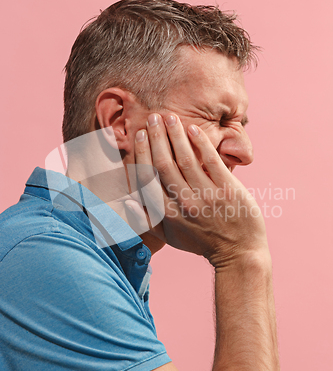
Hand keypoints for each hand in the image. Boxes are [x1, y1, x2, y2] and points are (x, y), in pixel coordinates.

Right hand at [134, 113, 267, 268]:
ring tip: (169, 117)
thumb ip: (147, 219)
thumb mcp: (170, 237)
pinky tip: (192, 128)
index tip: (138, 135)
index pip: (148, 177)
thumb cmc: (201, 242)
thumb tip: (126, 201)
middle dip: (156, 137)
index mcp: (167, 213)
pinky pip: (210, 161)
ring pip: (185, 159)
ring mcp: (206, 195)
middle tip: (152, 117)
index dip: (141, 153)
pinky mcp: (227, 189)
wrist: (238, 253)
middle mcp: (184, 203)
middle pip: (164, 163)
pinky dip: (200, 143)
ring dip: (175, 135)